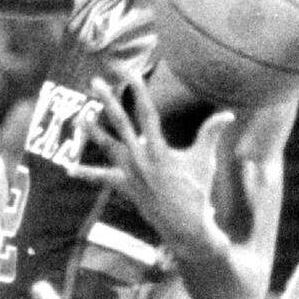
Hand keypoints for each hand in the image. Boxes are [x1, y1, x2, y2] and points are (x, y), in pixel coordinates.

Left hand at [70, 70, 234, 251]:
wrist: (185, 226)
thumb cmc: (198, 191)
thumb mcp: (206, 160)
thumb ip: (212, 133)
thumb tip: (229, 114)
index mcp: (159, 150)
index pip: (146, 113)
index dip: (138, 91)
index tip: (130, 73)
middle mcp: (140, 159)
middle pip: (119, 124)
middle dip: (107, 101)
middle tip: (95, 83)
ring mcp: (130, 174)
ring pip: (107, 147)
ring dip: (92, 131)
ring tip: (79, 116)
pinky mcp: (126, 187)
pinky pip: (102, 179)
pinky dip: (86, 173)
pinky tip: (69, 168)